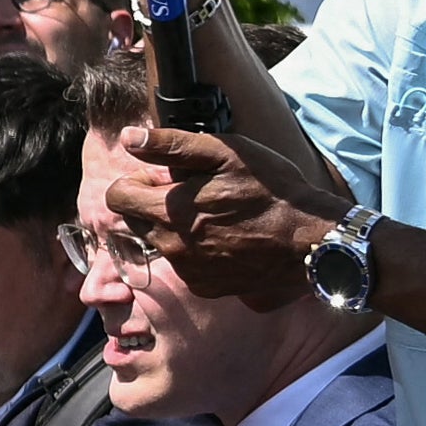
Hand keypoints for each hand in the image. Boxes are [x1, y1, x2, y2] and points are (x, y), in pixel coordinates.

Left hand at [127, 126, 323, 306]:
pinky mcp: (205, 287)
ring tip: (214, 215)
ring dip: (174, 228)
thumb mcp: (225, 153)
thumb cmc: (270, 190)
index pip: (117, 197)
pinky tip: (225, 238)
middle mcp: (171, 247)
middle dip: (152, 204)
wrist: (308, 241)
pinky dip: (195, 251)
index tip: (162, 177)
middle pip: (135, 222)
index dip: (136, 180)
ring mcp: (188, 271)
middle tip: (190, 193)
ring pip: (161, 243)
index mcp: (169, 212)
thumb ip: (170, 145)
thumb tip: (129, 138)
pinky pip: (185, 265)